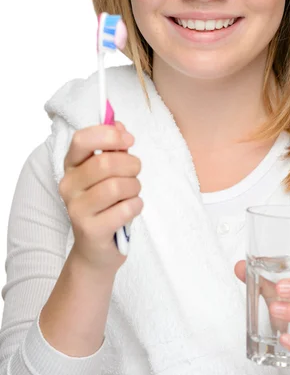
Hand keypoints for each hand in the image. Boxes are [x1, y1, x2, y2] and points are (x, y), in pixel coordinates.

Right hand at [59, 121, 142, 273]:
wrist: (96, 250)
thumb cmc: (106, 205)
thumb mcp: (108, 174)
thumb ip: (113, 148)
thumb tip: (118, 124)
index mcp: (71, 166)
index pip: (81, 140)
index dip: (109, 135)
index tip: (129, 139)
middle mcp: (68, 186)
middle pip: (106, 163)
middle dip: (131, 165)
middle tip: (136, 173)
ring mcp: (77, 209)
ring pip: (118, 186)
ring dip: (135, 188)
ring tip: (132, 194)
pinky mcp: (90, 230)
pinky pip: (125, 209)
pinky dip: (136, 206)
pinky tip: (130, 210)